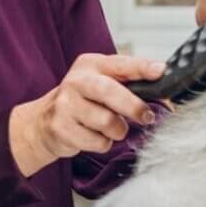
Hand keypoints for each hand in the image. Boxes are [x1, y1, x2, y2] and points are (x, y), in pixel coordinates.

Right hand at [9, 53, 164, 176]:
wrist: (43, 122)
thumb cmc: (82, 100)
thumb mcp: (100, 82)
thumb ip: (128, 82)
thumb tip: (163, 88)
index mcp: (91, 64)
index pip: (120, 63)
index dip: (141, 68)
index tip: (160, 71)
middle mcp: (76, 81)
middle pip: (109, 91)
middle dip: (132, 106)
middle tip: (147, 116)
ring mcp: (66, 104)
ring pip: (106, 121)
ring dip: (117, 130)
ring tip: (112, 127)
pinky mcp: (61, 127)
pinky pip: (96, 141)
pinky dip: (103, 143)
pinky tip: (94, 136)